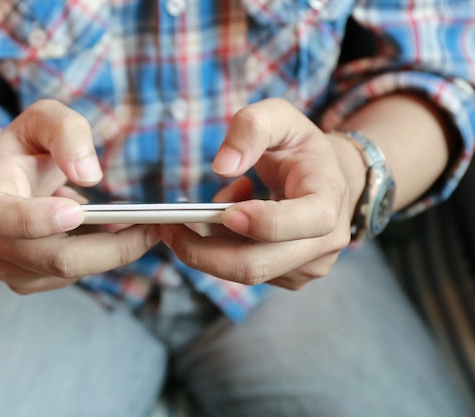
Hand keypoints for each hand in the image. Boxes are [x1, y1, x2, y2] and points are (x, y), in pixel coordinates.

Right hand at [0, 100, 158, 293]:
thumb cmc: (22, 149)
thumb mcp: (41, 120)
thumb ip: (65, 132)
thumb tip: (90, 174)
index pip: (0, 219)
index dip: (38, 220)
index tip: (79, 211)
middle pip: (57, 259)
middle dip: (113, 246)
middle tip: (154, 225)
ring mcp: (9, 270)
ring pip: (73, 271)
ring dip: (113, 249)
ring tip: (138, 222)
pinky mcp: (30, 282)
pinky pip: (75, 275)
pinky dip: (102, 255)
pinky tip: (110, 231)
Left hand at [160, 99, 363, 289]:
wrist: (328, 178)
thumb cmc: (300, 146)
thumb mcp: (279, 117)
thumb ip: (251, 128)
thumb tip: (221, 167)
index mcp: (329, 199)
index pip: (305, 223)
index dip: (260, 222)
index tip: (221, 209)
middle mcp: (325, 242)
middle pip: (256, 265)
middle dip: (202, 249)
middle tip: (169, 225)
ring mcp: (307, 266)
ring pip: (243, 271)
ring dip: (213, 242)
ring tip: (219, 202)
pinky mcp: (289, 277)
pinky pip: (245, 273)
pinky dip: (223, 248)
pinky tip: (231, 219)